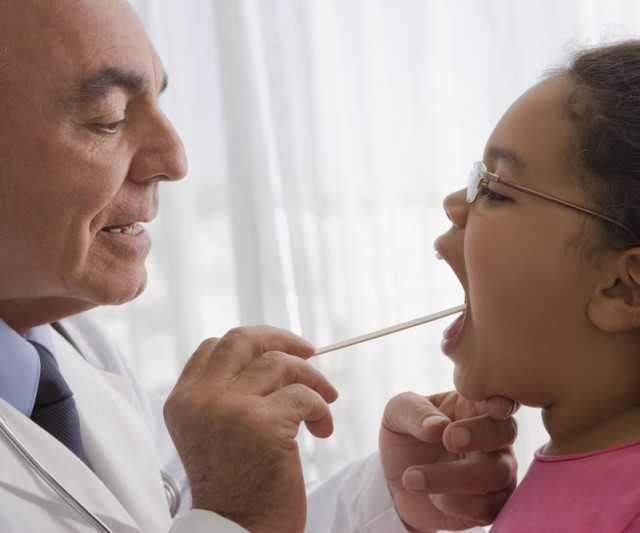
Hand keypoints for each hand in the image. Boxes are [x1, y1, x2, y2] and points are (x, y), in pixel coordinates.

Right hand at [164, 326, 337, 532]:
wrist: (237, 532)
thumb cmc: (234, 486)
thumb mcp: (211, 432)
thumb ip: (225, 393)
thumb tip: (271, 357)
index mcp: (183, 399)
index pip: (214, 346)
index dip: (253, 342)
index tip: (279, 350)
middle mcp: (200, 399)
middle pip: (243, 340)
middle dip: (282, 339)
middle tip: (309, 352)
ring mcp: (230, 408)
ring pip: (280, 364)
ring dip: (312, 379)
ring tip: (324, 401)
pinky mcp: (263, 424)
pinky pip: (304, 396)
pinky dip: (321, 409)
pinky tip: (322, 429)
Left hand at [379, 391, 517, 531]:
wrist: (398, 484)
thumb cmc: (404, 437)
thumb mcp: (397, 413)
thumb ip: (414, 411)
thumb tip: (438, 426)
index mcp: (473, 404)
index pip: (499, 396)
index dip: (503, 401)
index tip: (494, 408)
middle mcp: (493, 435)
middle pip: (506, 432)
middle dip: (480, 435)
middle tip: (449, 438)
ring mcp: (498, 470)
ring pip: (497, 473)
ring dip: (452, 477)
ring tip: (412, 478)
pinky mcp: (494, 504)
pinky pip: (489, 507)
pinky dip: (456, 504)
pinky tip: (434, 498)